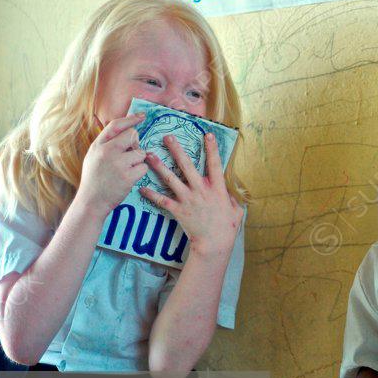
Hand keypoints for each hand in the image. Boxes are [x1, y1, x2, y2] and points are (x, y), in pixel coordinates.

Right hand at [75, 113, 147, 215]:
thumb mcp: (93, 156)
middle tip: (130, 155)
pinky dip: (140, 172)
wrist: (91, 201)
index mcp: (98, 145)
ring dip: (138, 161)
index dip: (130, 119)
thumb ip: (107, 143)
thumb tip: (127, 130)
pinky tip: (129, 178)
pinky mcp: (127, 176)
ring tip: (126, 170)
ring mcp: (117, 164)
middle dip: (135, 144)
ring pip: (141, 153)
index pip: (116, 125)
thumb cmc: (95, 178)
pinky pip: (144, 167)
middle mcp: (107, 151)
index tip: (142, 116)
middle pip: (133, 136)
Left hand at [139, 133, 242, 254]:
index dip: (212, 149)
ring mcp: (188, 199)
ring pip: (170, 179)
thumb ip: (231, 198)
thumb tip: (228, 192)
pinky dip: (151, 194)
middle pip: (187, 166)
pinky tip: (141, 188)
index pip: (214, 164)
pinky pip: (162, 200)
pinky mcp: (178, 210)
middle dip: (177, 150)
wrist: (214, 243)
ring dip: (159, 166)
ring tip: (148, 155)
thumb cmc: (227, 227)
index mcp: (217, 188)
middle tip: (168, 137)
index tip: (207, 135)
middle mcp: (201, 190)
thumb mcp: (236, 210)